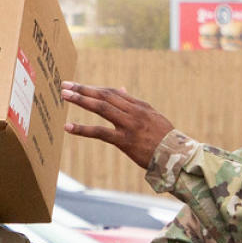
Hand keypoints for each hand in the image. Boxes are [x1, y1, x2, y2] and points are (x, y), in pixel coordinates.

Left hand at [61, 81, 175, 167]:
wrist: (177, 157)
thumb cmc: (164, 138)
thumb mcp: (152, 116)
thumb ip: (134, 104)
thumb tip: (121, 89)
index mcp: (139, 106)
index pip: (112, 92)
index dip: (94, 88)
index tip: (78, 86)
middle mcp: (133, 112)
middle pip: (104, 95)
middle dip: (83, 89)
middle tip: (65, 85)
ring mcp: (129, 125)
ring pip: (101, 108)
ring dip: (81, 100)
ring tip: (64, 96)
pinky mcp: (125, 140)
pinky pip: (100, 132)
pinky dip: (82, 129)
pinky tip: (68, 127)